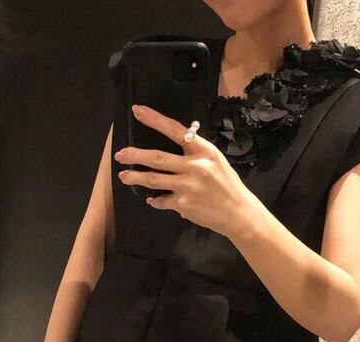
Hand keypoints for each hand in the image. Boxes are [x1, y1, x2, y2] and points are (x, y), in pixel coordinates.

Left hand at [114, 104, 260, 238]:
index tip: (137, 111)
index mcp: (204, 151)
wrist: (238, 212)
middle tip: (120, 155)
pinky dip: (155, 200)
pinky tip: (152, 199)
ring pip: (153, 179)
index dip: (155, 119)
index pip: (176, 130)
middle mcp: (194, 167)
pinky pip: (162, 200)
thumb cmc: (227, 185)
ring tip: (124, 176)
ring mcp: (187, 186)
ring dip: (136, 177)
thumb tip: (177, 142)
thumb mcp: (216, 161)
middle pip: (157, 157)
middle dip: (135, 155)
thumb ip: (196, 152)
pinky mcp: (183, 204)